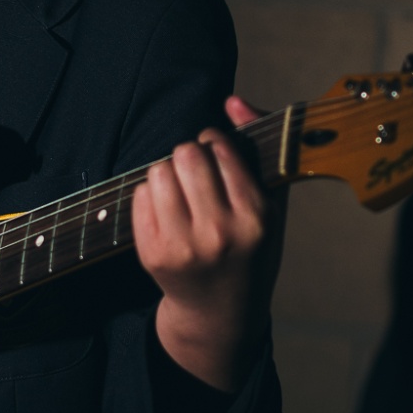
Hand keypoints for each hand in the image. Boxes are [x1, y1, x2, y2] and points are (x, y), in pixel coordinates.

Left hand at [133, 96, 284, 391]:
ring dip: (168, 173)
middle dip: (189, 154)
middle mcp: (220, 233)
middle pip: (186, 155)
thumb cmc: (251, 248)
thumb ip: (258, 145)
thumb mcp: (271, 202)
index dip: (214, 141)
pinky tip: (168, 213)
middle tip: (196, 171)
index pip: (221, 150)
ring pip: (159, 171)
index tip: (215, 150)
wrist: (221, 312)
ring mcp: (183, 247)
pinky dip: (152, 195)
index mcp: (257, 218)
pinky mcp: (152, 255)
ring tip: (182, 192)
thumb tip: (233, 100)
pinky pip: (140, 195)